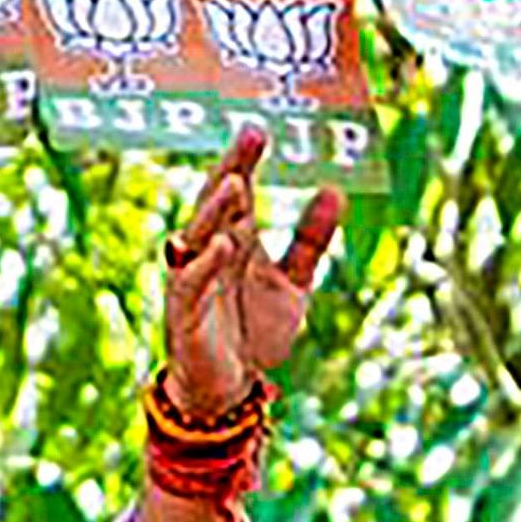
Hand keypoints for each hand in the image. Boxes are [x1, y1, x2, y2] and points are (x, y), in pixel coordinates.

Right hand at [164, 126, 346, 420]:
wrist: (230, 391)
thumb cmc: (254, 333)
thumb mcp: (294, 285)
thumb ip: (310, 241)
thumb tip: (335, 190)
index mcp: (234, 242)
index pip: (238, 195)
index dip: (245, 163)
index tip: (260, 130)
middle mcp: (209, 255)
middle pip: (216, 205)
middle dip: (231, 171)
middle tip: (249, 137)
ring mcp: (194, 282)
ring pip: (198, 236)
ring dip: (216, 211)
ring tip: (237, 185)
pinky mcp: (185, 315)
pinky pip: (191, 284)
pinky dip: (205, 264)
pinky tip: (223, 245)